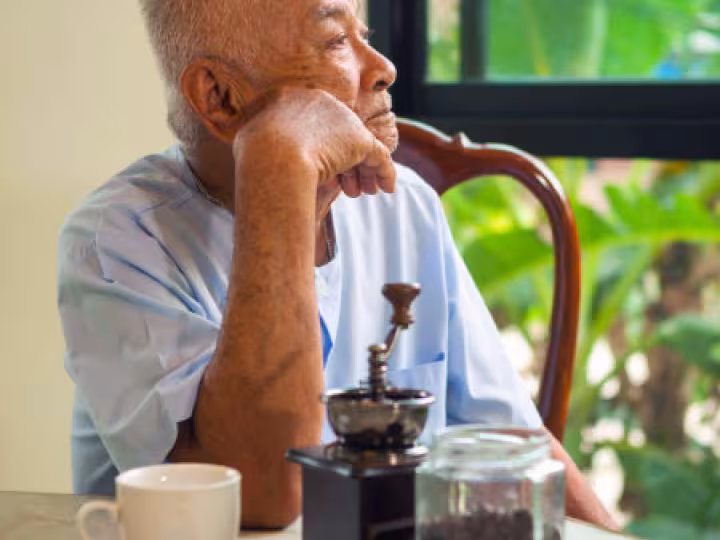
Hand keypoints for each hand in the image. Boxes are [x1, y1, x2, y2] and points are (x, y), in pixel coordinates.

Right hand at [232, 87, 395, 218]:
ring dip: (364, 172)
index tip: (320, 171)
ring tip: (363, 192)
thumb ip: (259, 142)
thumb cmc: (254, 154)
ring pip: (361, 147)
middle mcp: (323, 103)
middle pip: (341, 134)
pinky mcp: (361, 141)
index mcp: (295, 98)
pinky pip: (379, 157)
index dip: (320, 148)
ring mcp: (344, 121)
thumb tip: (252, 151)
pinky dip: (385, 173)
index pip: (317, 123)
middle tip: (347, 186)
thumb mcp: (250, 140)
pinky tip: (387, 188)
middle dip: (345, 161)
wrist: (271, 155)